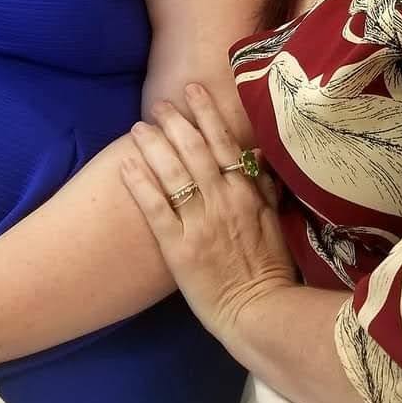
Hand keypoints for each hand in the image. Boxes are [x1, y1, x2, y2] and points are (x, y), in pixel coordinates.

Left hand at [121, 83, 296, 352]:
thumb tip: (257, 156)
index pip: (224, 143)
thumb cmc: (269, 270)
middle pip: (194, 151)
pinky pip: (155, 208)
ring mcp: (199, 223)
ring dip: (153, 145)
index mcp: (247, 194)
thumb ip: (264, 189)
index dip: (206, 114)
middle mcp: (222, 201)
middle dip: (175, 123)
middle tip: (158, 103)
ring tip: (138, 126)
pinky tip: (125, 164)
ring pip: (172, 173)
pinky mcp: (177, 247)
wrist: (259, 312)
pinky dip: (140, 183)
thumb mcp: (276, 223)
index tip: (192, 90)